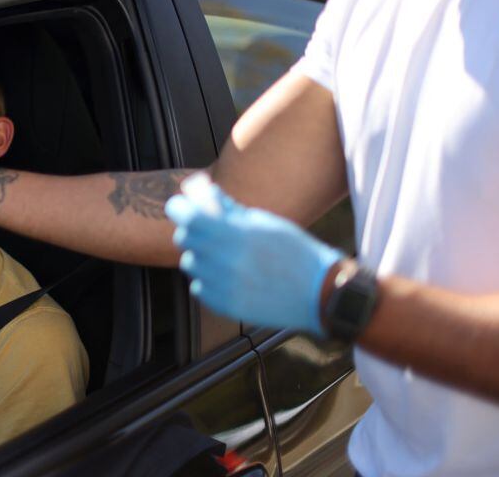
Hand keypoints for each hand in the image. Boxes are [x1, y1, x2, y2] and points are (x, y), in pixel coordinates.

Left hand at [165, 185, 343, 335]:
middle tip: (206, 228)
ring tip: (224, 254)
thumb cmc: (294, 251)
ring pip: (190, 264)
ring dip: (200, 255)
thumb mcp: (264, 221)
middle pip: (184, 239)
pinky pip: (198, 287)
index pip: (188, 217)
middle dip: (191, 229)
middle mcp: (226, 261)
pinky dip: (207, 279)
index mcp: (237, 235)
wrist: (318, 293)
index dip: (179, 208)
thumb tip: (202, 191)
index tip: (180, 205)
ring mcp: (224, 287)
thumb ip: (229, 209)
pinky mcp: (225, 306)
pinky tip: (228, 275)